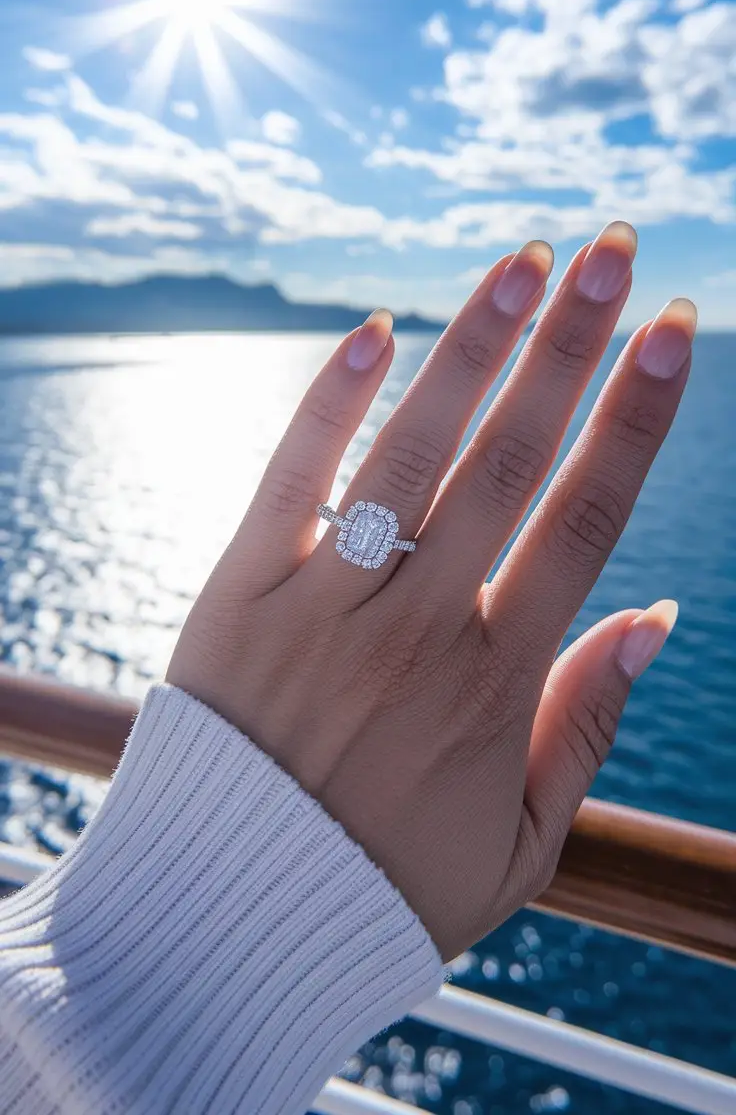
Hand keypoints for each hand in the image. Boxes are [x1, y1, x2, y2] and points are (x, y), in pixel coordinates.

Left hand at [167, 222, 693, 960]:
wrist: (226, 924)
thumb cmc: (384, 886)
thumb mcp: (519, 843)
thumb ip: (588, 726)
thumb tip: (657, 617)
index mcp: (496, 682)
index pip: (585, 519)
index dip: (634, 416)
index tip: (669, 331)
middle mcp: (418, 626)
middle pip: (511, 459)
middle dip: (572, 346)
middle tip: (612, 248)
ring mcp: (326, 603)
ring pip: (412, 452)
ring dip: (473, 347)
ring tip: (525, 261)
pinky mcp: (241, 594)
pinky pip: (291, 480)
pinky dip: (331, 404)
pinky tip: (376, 329)